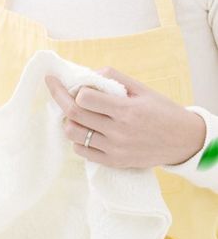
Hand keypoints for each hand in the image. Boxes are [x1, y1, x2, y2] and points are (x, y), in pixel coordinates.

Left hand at [45, 68, 206, 168]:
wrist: (183, 141)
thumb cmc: (163, 111)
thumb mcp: (142, 88)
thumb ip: (113, 78)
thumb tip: (87, 76)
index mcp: (126, 110)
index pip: (84, 98)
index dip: (75, 88)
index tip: (71, 82)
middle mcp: (118, 131)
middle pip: (74, 115)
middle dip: (59, 97)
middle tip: (54, 87)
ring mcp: (115, 149)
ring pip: (73, 134)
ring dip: (69, 119)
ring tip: (76, 112)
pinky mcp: (114, 162)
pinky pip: (82, 151)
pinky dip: (77, 138)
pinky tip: (85, 129)